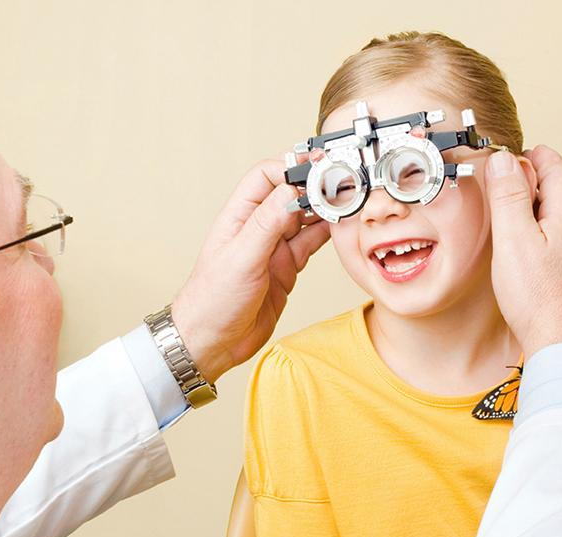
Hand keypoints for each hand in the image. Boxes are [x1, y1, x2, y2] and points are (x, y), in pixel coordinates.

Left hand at [171, 159, 330, 381]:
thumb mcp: (240, 259)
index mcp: (239, 217)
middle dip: (317, 185)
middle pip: (291, 194)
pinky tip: (343, 226)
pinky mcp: (286, 268)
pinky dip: (329, 233)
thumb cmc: (211, 302)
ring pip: (306, 217)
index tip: (319, 168)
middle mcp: (257, 228)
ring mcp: (273, 248)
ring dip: (327, 208)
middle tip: (344, 183)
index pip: (267, 177)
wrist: (211, 343)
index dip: (293, 168)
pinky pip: (312, 243)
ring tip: (350, 201)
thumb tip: (291, 193)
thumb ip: (266, 226)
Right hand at [485, 146, 561, 354]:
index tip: (510, 154)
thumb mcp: (514, 240)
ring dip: (534, 205)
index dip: (532, 155)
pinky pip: (559, 237)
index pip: (555, 168)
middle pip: (559, 190)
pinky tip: (523, 246)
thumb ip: (508, 198)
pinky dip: (539, 229)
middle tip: (503, 179)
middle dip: (531, 178)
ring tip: (508, 211)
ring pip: (559, 214)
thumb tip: (503, 161)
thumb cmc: (539, 298)